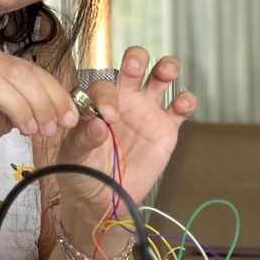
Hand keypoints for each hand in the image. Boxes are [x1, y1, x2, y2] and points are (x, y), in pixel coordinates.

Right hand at [0, 44, 80, 140]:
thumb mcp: (10, 107)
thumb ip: (33, 103)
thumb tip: (65, 114)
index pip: (34, 71)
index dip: (56, 94)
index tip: (70, 118)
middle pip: (19, 74)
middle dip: (42, 103)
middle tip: (51, 128)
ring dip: (19, 107)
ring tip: (29, 129)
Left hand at [57, 45, 196, 213]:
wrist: (104, 199)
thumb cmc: (83, 172)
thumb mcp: (74, 155)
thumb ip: (84, 138)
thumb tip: (98, 125)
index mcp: (97, 102)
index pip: (104, 85)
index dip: (107, 95)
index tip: (109, 116)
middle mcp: (123, 101)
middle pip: (132, 68)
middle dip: (136, 60)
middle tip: (134, 67)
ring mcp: (146, 113)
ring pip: (159, 80)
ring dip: (165, 69)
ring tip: (167, 70)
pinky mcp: (165, 129)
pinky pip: (179, 110)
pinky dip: (185, 102)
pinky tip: (183, 103)